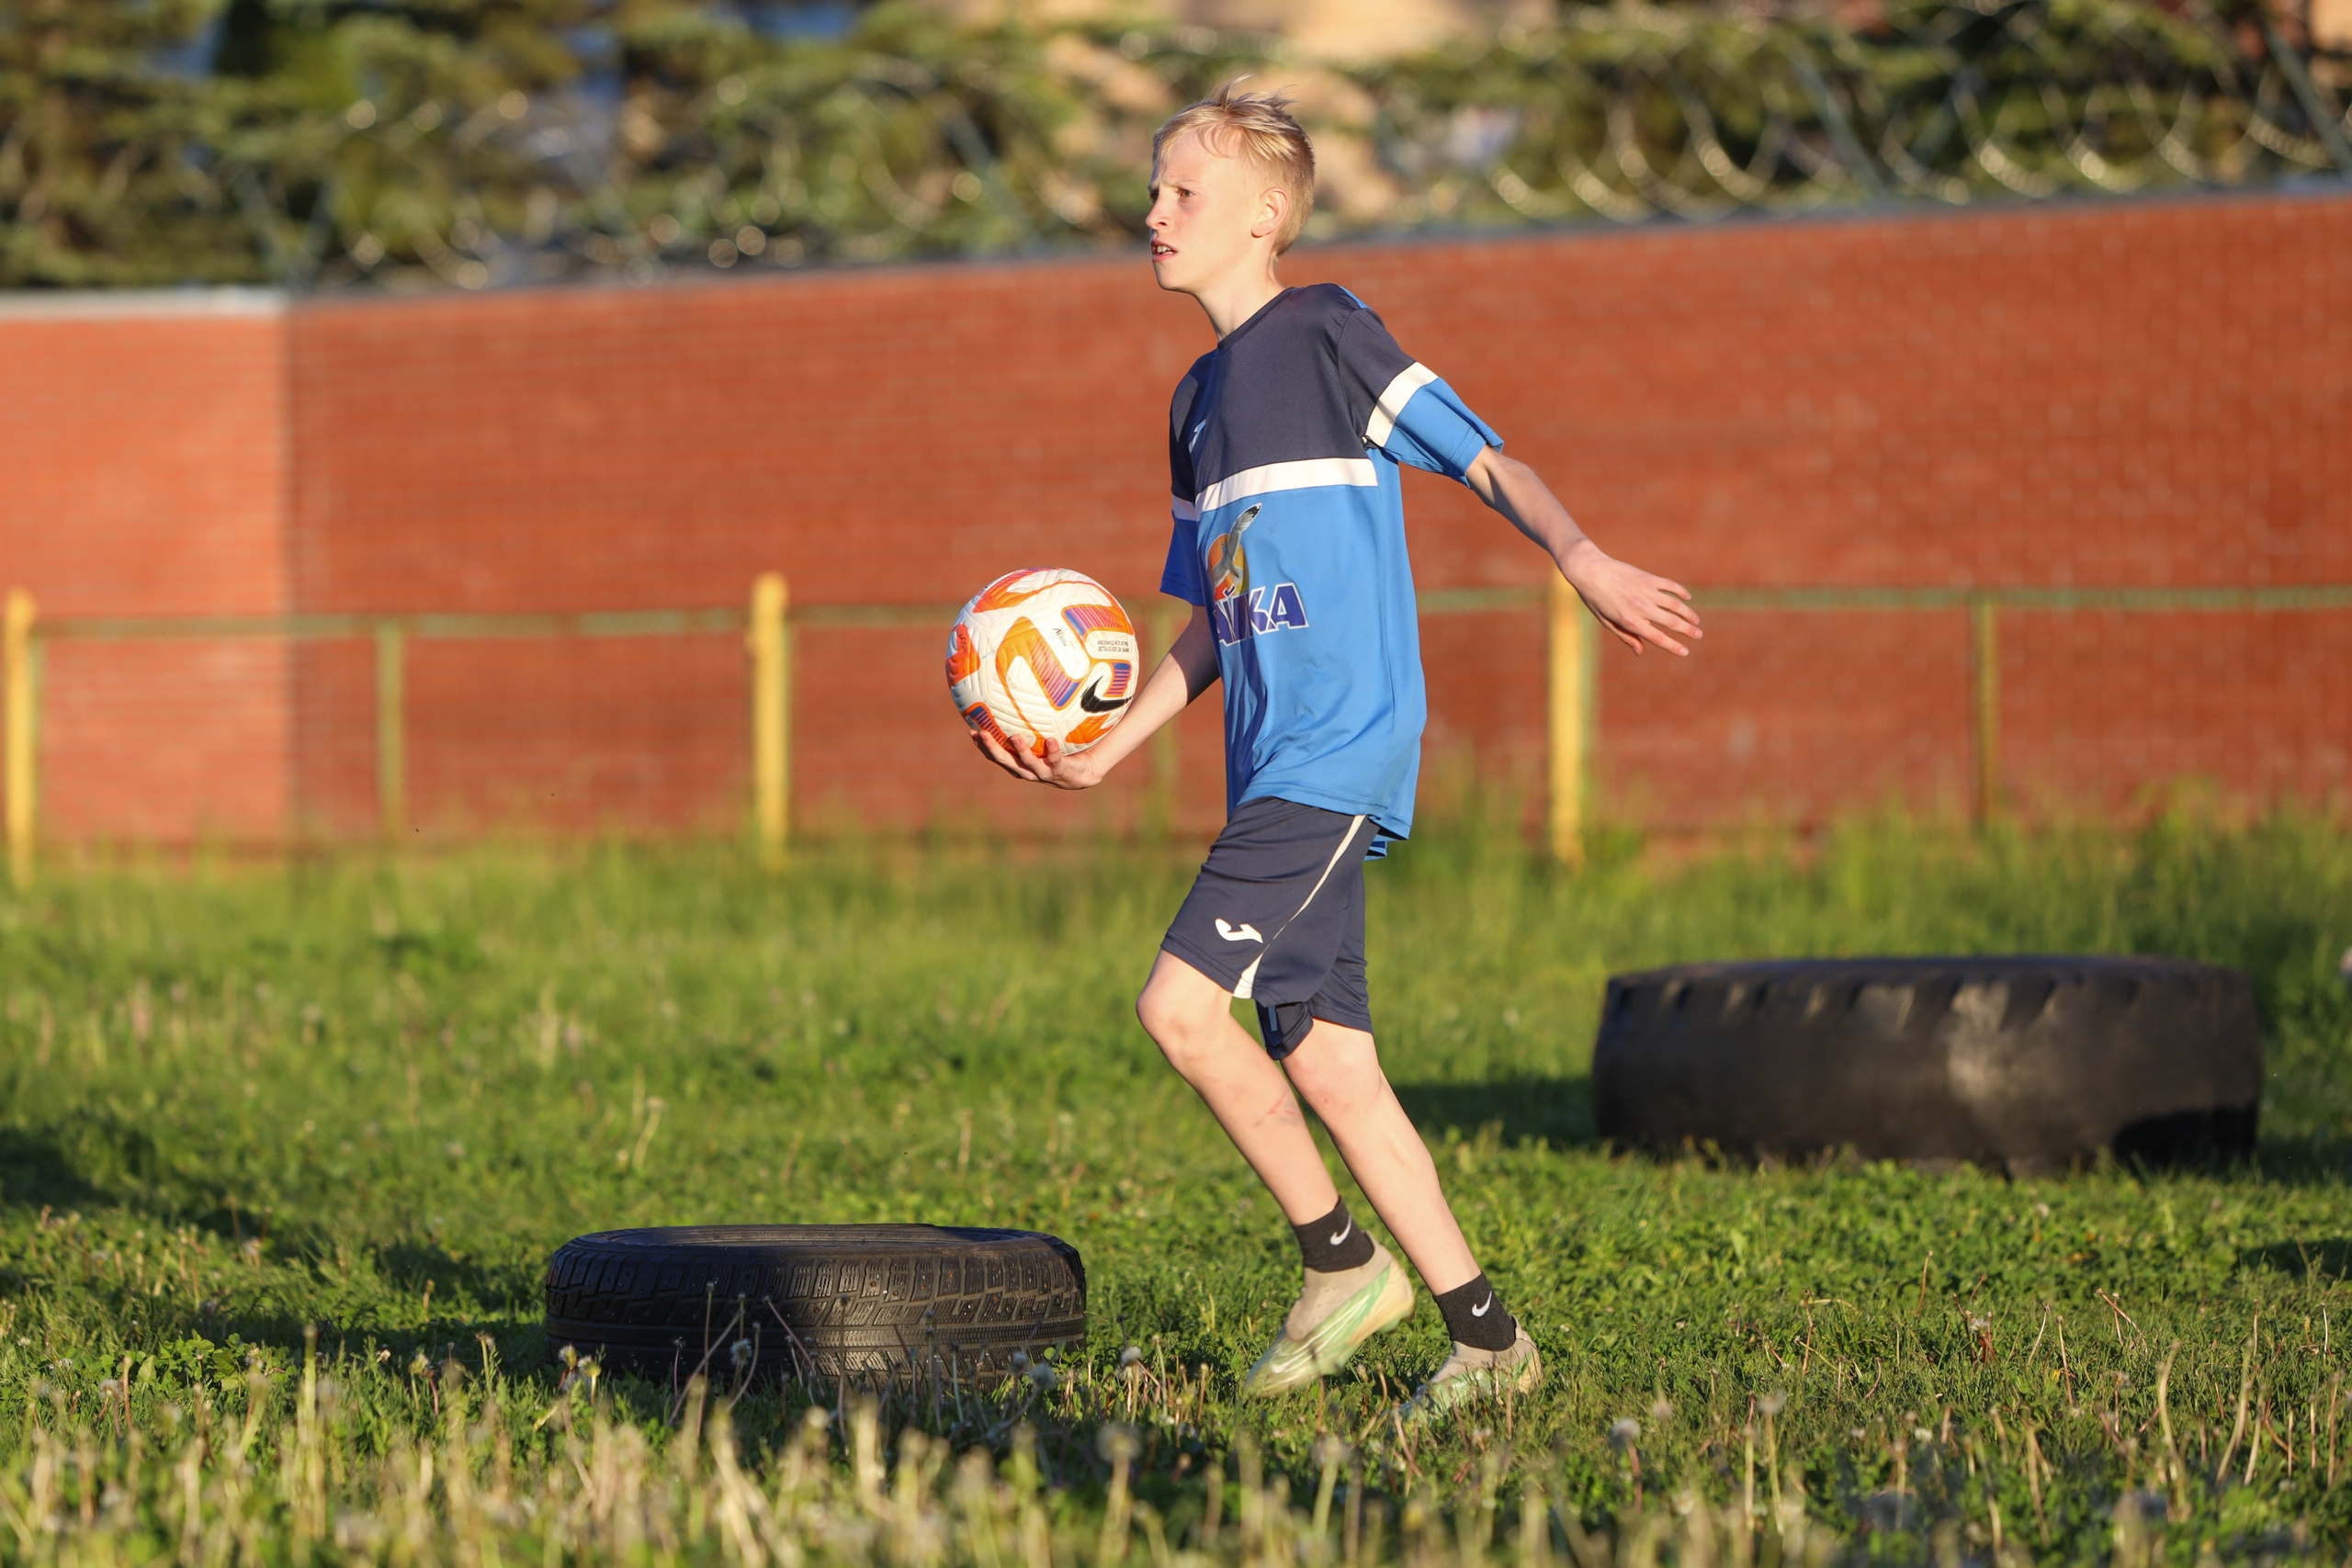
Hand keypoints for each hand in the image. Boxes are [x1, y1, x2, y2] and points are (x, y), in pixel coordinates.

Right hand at [970, 728, 1105, 789]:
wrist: (1086, 772)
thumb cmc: (1062, 749)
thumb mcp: (1046, 734)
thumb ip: (1034, 719)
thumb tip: (1026, 688)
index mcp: (1020, 762)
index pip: (997, 755)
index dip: (983, 746)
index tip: (971, 730)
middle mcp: (1029, 769)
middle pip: (1005, 761)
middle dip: (992, 748)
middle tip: (981, 733)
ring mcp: (1045, 772)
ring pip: (1028, 763)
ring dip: (1020, 751)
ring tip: (1014, 736)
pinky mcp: (1061, 771)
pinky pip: (1056, 760)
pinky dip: (1052, 751)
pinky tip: (1050, 739)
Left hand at [1561, 544, 1702, 655]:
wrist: (1589, 570)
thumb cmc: (1595, 599)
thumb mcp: (1606, 622)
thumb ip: (1626, 636)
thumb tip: (1640, 651)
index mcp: (1630, 621)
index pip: (1658, 638)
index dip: (1673, 646)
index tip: (1685, 652)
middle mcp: (1641, 607)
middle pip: (1671, 622)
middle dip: (1687, 631)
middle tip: (1699, 635)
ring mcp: (1646, 591)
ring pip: (1674, 604)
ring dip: (1688, 613)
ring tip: (1696, 621)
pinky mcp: (1648, 578)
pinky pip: (1669, 585)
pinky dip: (1681, 592)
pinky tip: (1687, 597)